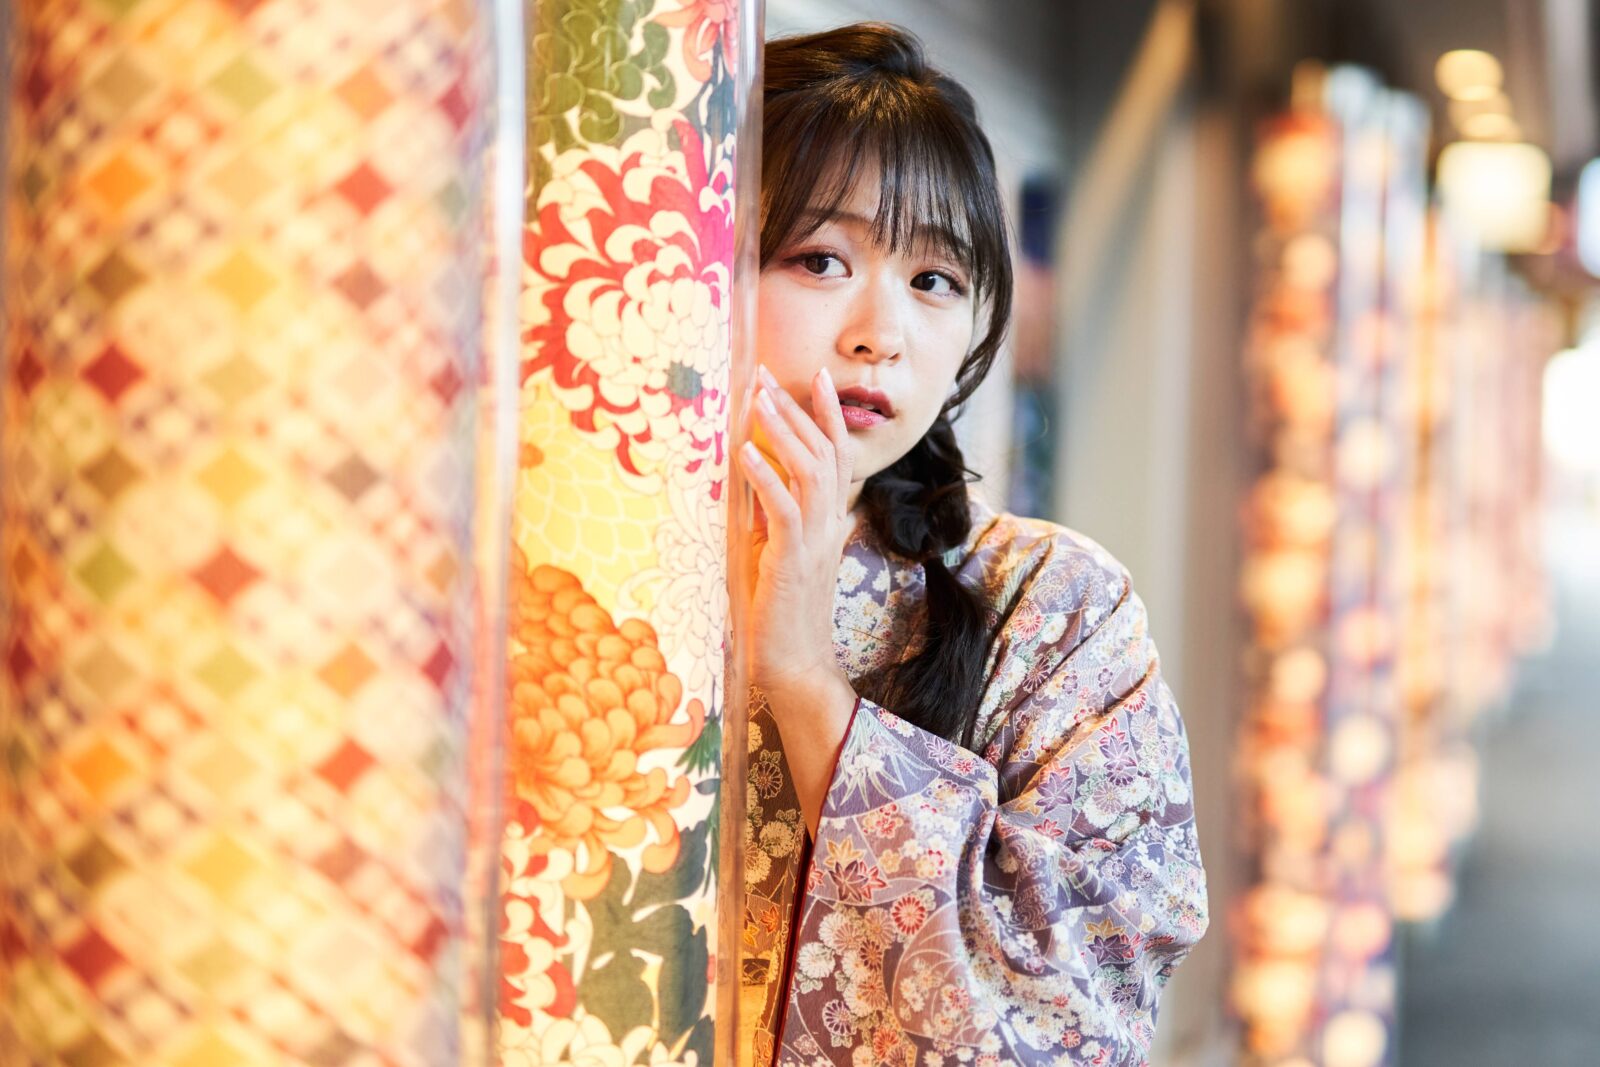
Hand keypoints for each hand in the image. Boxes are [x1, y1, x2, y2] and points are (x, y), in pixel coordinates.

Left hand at [737, 364, 854, 706]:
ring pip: (810, 470)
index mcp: (829, 523)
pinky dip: (764, 476)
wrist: (795, 669)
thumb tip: (756, 483)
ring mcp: (815, 542)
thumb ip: (775, 519)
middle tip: (770, 375)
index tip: (816, 377)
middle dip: (799, 409)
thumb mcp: (777, 555)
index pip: (838, 456)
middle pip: (826, 452)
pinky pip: (784, 509)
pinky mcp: (792, 561)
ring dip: (783, 431)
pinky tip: (744, 450)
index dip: (828, 415)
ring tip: (758, 399)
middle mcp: (830, 526)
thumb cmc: (781, 617)